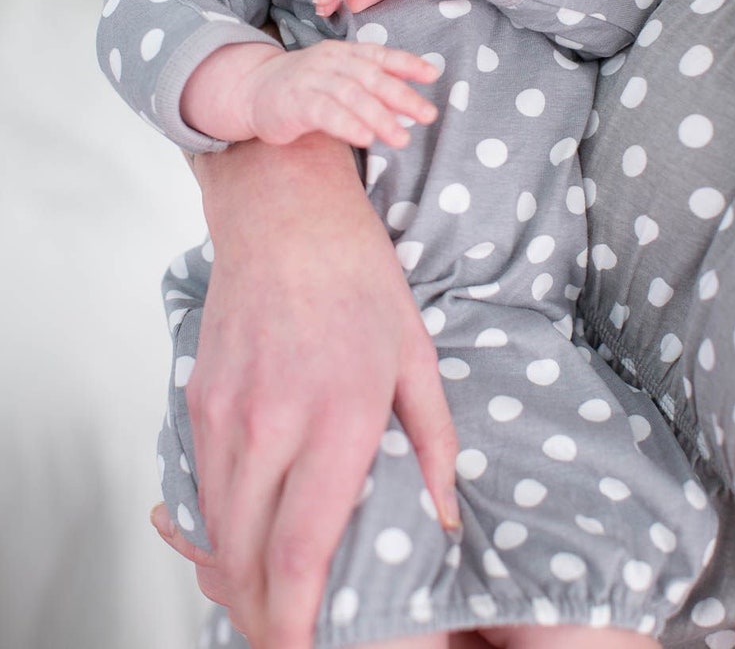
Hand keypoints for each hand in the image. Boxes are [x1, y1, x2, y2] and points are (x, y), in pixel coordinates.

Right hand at [182, 39, 439, 148]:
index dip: (407, 63)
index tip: (433, 75)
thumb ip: (368, 86)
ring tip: (402, 138)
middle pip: (371, 77)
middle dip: (402, 96)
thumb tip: (409, 105)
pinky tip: (365, 139)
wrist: (251, 90)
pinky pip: (325, 113)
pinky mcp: (295, 103)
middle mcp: (329, 61)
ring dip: (380, 118)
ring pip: (352, 96)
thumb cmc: (303, 88)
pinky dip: (348, 125)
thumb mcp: (337, 78)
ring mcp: (311, 80)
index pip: (380, 55)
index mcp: (344, 53)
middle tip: (428, 115)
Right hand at [182, 136, 459, 647]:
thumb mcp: (415, 355)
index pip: (302, 551)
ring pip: (219, 527)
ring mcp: (224, 413)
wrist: (283, 217)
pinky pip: (204, 484)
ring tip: (271, 596)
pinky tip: (246, 534)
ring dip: (239, 574)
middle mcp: (270, 425)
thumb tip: (445, 516)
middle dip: (263, 614)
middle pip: (248, 557)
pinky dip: (220, 524)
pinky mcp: (199, 399)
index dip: (297, 622)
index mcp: (337, 417)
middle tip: (291, 632)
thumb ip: (435, 444)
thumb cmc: (358, 278)